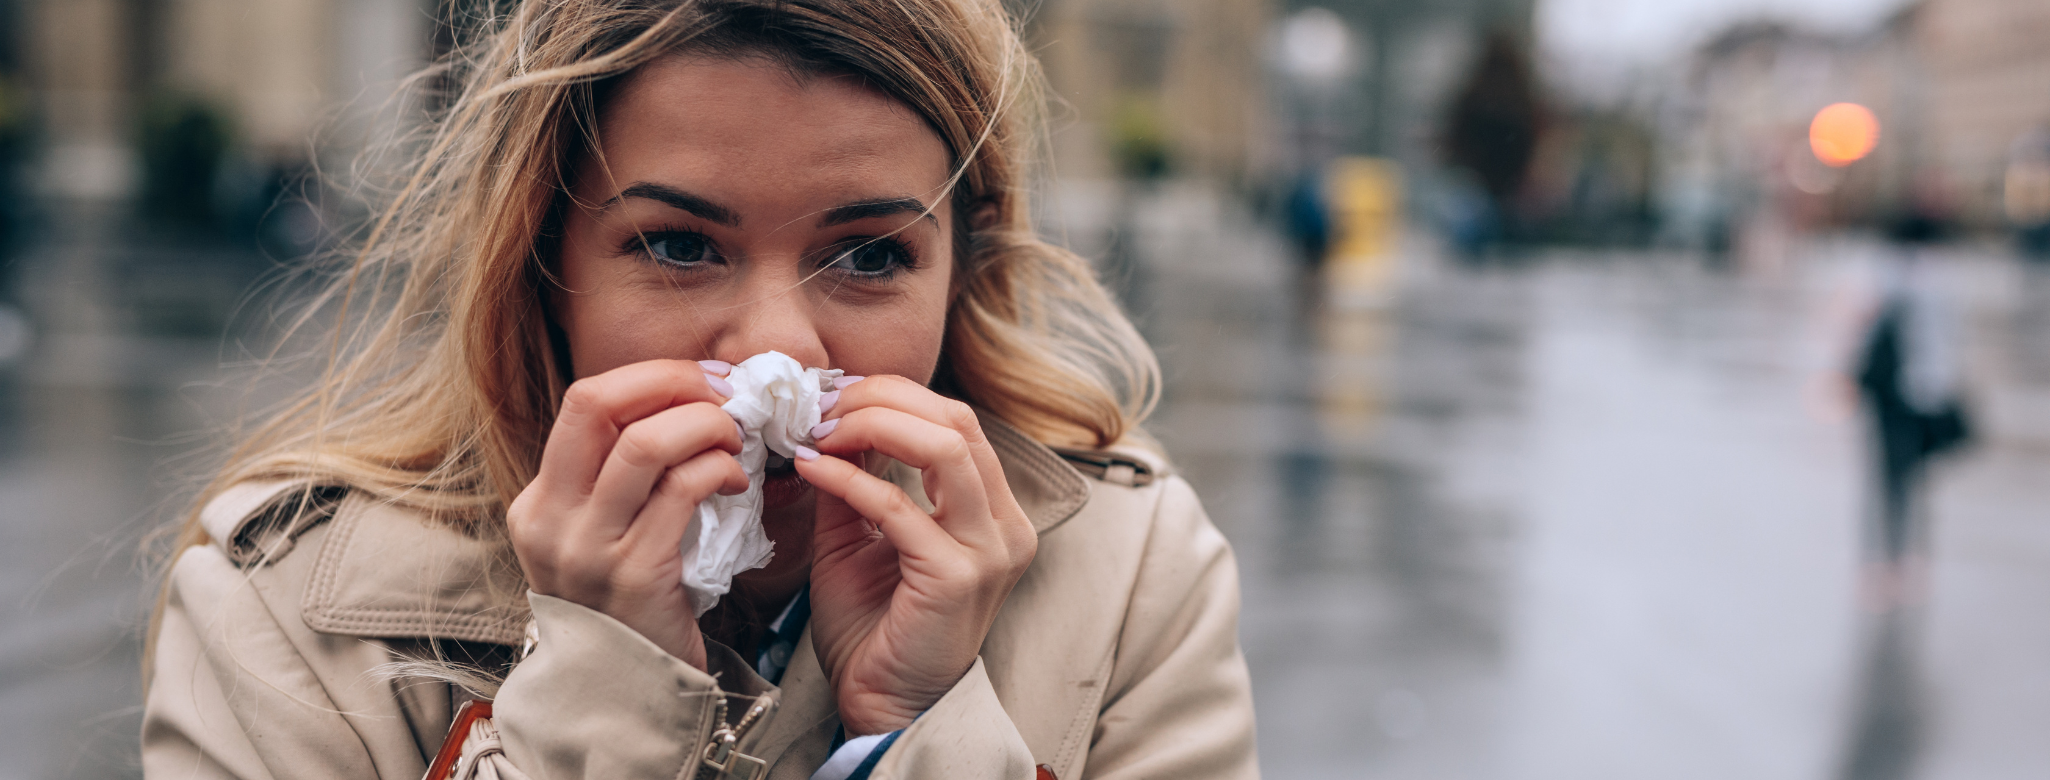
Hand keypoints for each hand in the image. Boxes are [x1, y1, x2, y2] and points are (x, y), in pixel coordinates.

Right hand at [508, 359, 748, 669]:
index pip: (585, 401)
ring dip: (704, 426)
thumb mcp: (605, 536)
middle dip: (673, 383)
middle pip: (599, 405)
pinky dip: (718, 470)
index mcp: (539, 501)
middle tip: (723, 395)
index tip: (702, 380)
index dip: (651, 378)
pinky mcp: (632, 574)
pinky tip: (737, 484)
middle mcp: (550, 518)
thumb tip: (691, 400)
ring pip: (644, 444)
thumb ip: (626, 477)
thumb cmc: (634, 604)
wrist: (629, 693)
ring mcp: (586, 547)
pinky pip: (681, 491)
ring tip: (735, 440)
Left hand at [794, 376, 1036, 734]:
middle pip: (956, 421)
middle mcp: (1006, 525)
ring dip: (872, 425)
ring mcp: (989, 550)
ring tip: (820, 430)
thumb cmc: (875, 627)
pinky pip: (897, 506)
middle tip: (822, 404)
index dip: (893, 396)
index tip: (832, 396)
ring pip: (943, 447)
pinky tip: (811, 468)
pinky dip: (849, 478)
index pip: (956, 422)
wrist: (884, 705)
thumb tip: (828, 419)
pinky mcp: (956, 576)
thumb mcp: (860, 535)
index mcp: (995, 512)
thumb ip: (855, 476)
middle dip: (882, 399)